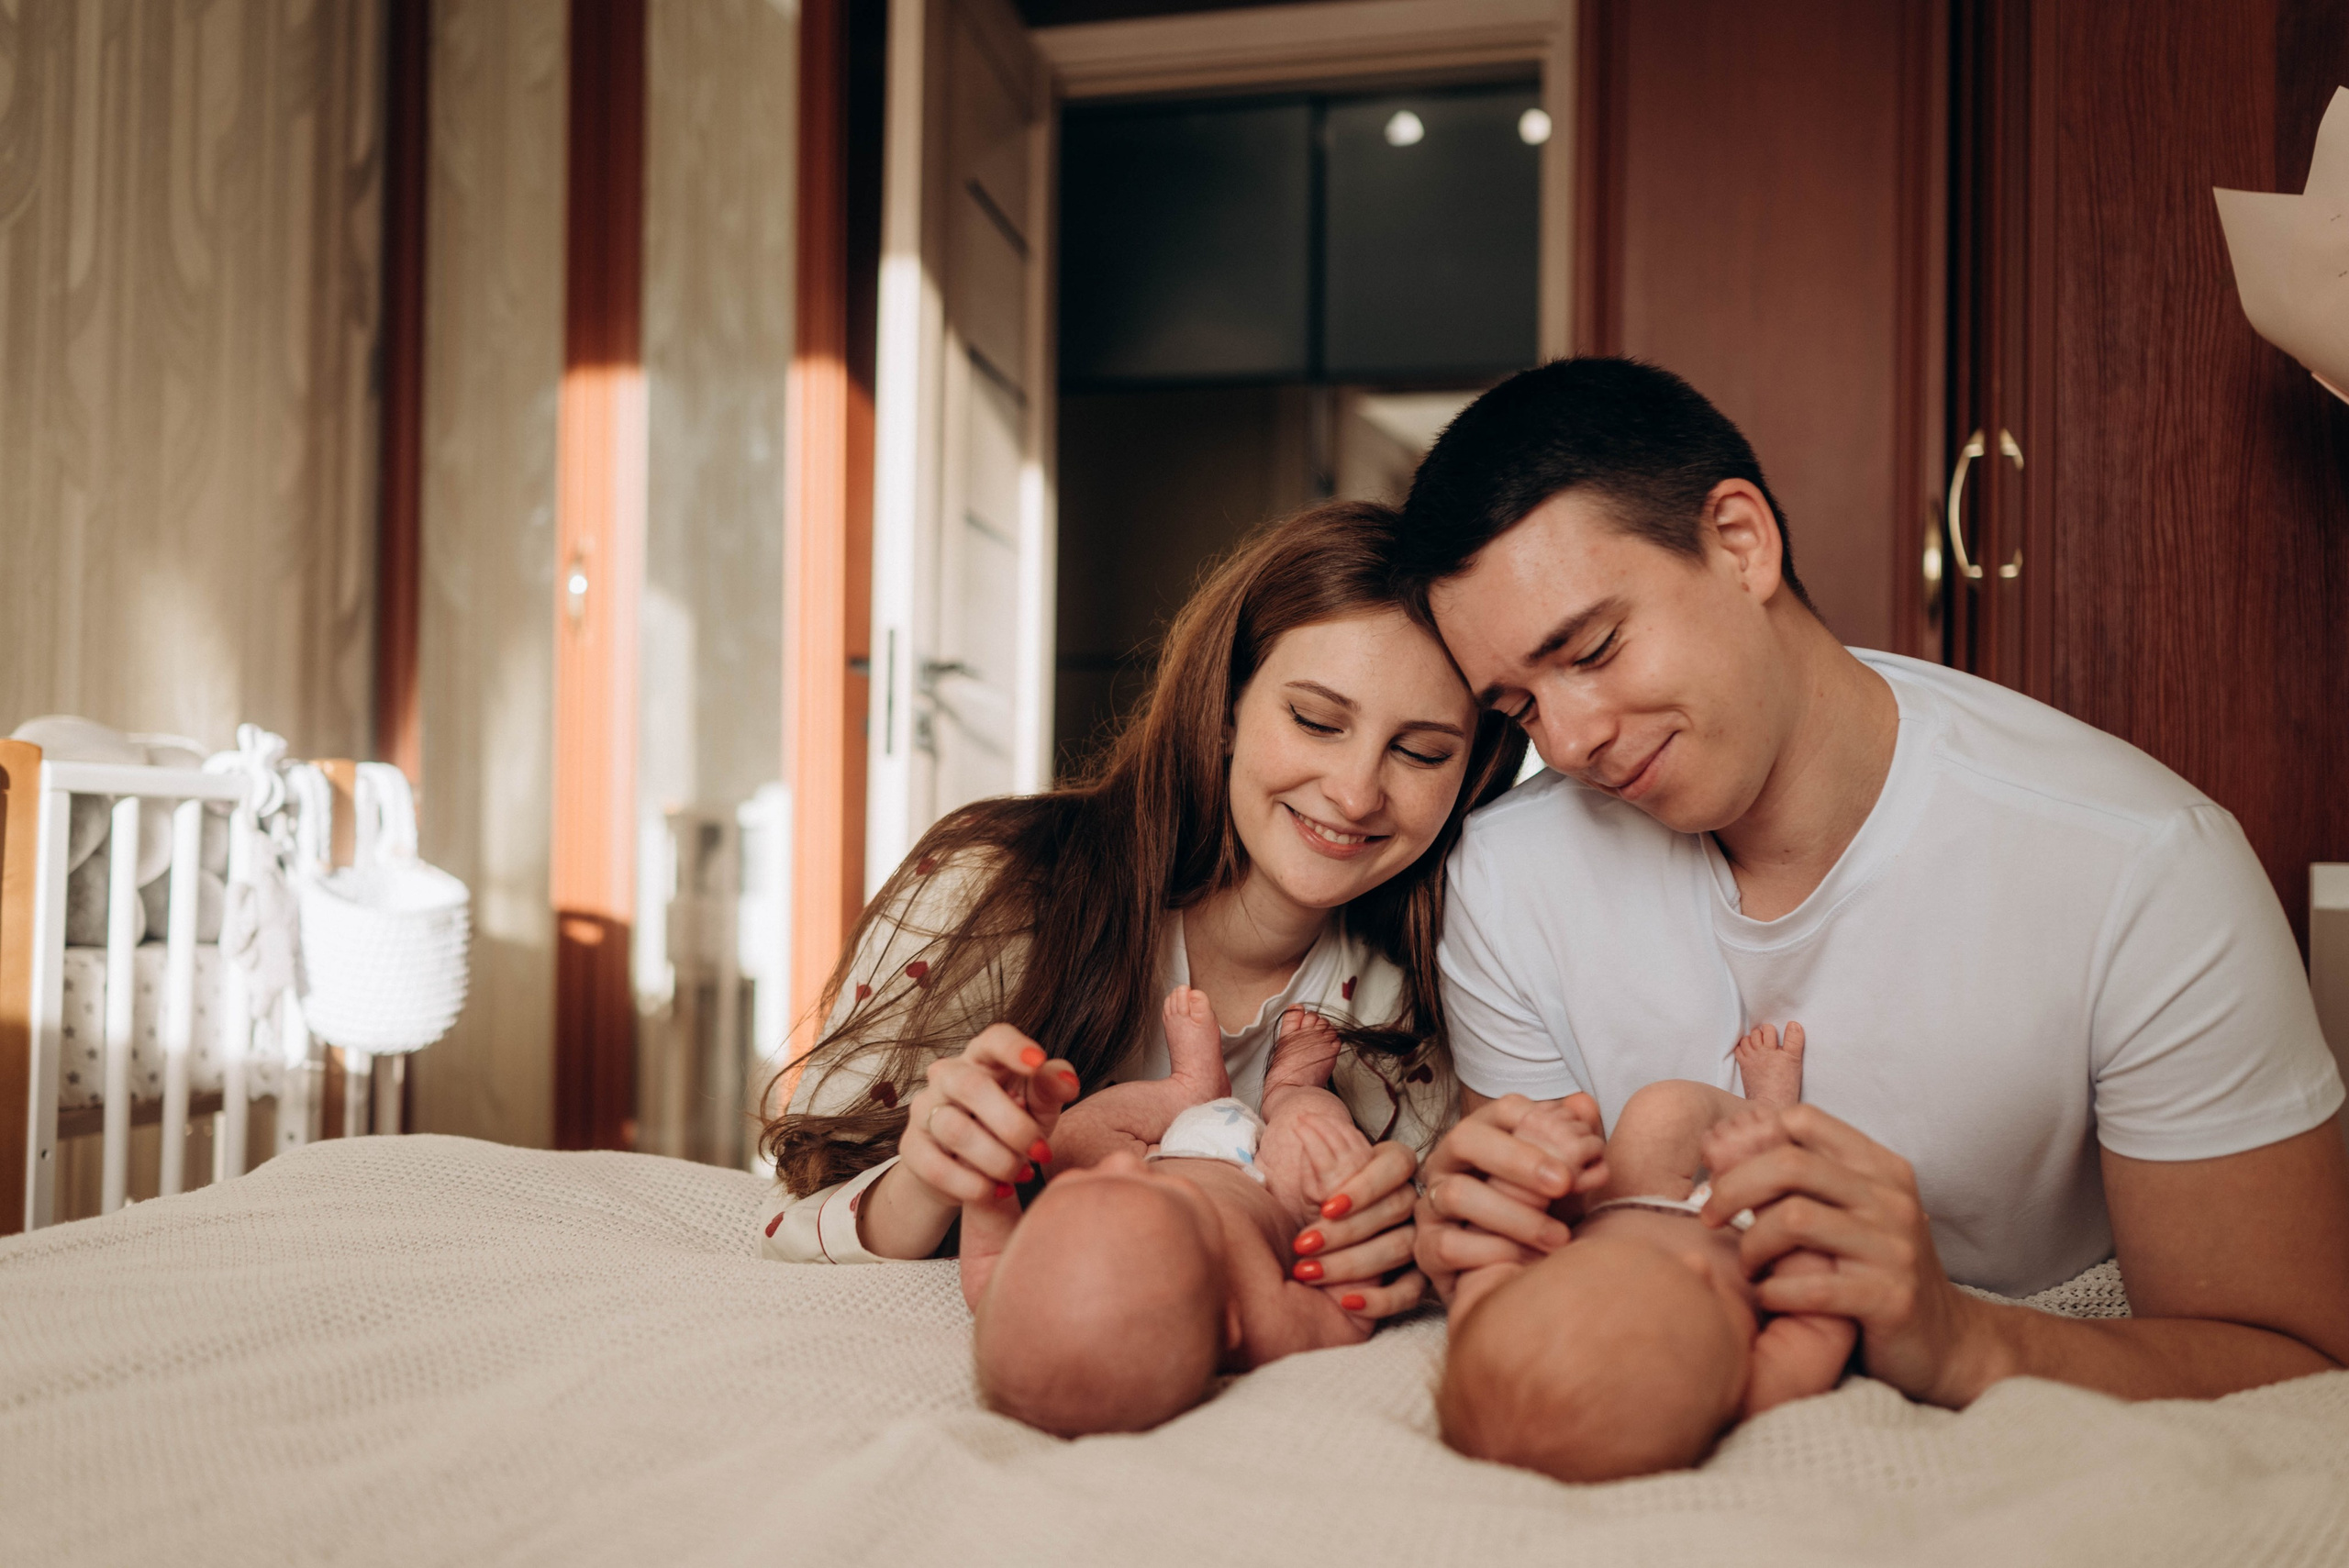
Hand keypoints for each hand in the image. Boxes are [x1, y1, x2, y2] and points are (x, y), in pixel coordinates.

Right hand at [897, 1023, 1078, 1206]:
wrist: (966, 1168)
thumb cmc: (1009, 1123)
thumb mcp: (1038, 1105)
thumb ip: (1052, 1088)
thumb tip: (1067, 1083)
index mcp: (983, 1057)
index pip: (993, 1039)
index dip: (1013, 1048)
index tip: (1037, 1062)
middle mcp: (947, 1075)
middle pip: (971, 1086)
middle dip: (1012, 1124)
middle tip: (1041, 1152)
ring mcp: (925, 1110)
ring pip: (956, 1130)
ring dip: (998, 1159)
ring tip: (1023, 1174)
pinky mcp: (912, 1147)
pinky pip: (938, 1167)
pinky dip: (974, 1185)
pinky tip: (998, 1190)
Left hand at [1274, 1127, 1425, 1319]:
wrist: (1309, 1238)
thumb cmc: (1313, 1194)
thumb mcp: (1311, 1173)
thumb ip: (1315, 1152)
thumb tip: (1305, 1121)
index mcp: (1393, 1162)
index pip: (1394, 1165)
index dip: (1363, 1187)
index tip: (1325, 1207)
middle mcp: (1413, 1196)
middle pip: (1398, 1209)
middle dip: (1348, 1230)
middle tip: (1304, 1244)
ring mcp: (1419, 1237)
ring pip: (1401, 1248)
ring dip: (1353, 1264)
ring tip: (1308, 1272)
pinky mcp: (1415, 1277)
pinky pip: (1410, 1291)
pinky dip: (1380, 1298)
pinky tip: (1347, 1302)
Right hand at [1414, 1093, 1607, 1304]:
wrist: (1515, 1278)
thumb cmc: (1539, 1218)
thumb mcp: (1564, 1181)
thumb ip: (1577, 1142)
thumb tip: (1583, 1105)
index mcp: (1483, 1138)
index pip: (1501, 1111)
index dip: (1536, 1120)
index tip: (1577, 1145)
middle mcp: (1447, 1164)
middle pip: (1466, 1138)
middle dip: (1518, 1159)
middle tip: (1564, 1183)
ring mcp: (1430, 1204)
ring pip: (1456, 1193)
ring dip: (1514, 1215)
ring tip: (1559, 1238)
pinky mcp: (1425, 1248)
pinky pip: (1448, 1246)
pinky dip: (1492, 1253)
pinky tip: (1526, 1264)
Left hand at [1700, 1103, 1982, 1405]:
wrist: (1946, 1341)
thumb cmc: (1878, 1269)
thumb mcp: (1853, 1209)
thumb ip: (1804, 1175)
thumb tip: (1720, 1141)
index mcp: (1880, 1167)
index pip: (1803, 1120)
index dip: (1750, 1139)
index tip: (1721, 1169)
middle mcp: (1890, 1199)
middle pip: (1788, 1164)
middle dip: (1732, 1187)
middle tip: (1709, 1216)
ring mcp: (1893, 1248)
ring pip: (1793, 1219)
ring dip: (1751, 1244)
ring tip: (1747, 1265)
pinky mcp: (1890, 1299)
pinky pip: (1810, 1286)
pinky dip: (1774, 1291)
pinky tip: (1768, 1297)